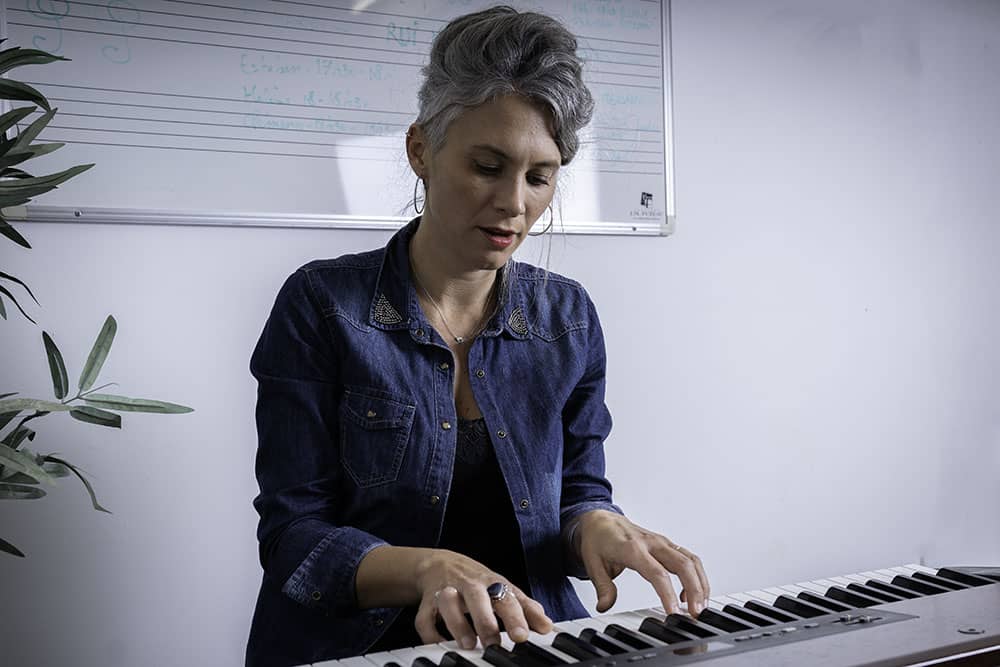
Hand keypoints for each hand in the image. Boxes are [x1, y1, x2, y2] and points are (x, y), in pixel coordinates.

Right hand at [413, 549, 551, 648]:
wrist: (442, 564)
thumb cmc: (480, 583)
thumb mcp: (504, 590)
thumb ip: (526, 607)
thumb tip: (547, 625)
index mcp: (492, 583)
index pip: (507, 597)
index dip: (516, 616)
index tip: (523, 635)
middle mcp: (470, 585)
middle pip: (478, 597)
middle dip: (485, 620)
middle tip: (494, 643)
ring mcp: (448, 591)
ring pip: (449, 603)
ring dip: (458, 624)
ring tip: (468, 644)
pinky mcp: (428, 602)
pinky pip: (424, 617)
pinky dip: (430, 633)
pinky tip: (440, 645)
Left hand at [576, 510, 709, 616]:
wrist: (601, 520)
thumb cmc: (598, 540)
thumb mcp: (592, 564)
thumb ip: (602, 587)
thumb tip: (604, 606)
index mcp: (632, 548)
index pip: (657, 573)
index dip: (668, 594)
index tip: (674, 613)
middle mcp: (651, 543)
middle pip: (682, 564)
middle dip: (694, 590)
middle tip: (696, 614)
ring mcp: (662, 542)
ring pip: (691, 560)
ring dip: (700, 584)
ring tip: (700, 607)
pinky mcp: (667, 544)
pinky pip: (689, 558)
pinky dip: (696, 576)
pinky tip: (688, 594)